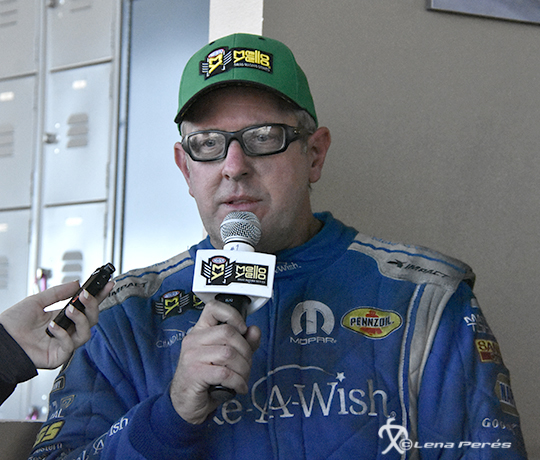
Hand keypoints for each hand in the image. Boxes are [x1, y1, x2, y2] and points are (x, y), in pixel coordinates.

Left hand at [0, 280, 112, 368]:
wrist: (0, 339)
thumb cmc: (13, 324)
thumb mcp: (37, 301)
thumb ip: (58, 292)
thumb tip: (76, 283)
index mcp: (63, 317)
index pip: (86, 306)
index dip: (98, 296)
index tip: (107, 285)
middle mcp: (67, 330)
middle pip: (92, 319)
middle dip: (92, 305)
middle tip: (86, 295)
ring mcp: (64, 343)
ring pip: (86, 333)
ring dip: (81, 319)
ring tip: (69, 309)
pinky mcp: (59, 356)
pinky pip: (70, 345)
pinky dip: (63, 334)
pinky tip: (52, 327)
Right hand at [170, 299, 260, 423]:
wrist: (186, 403)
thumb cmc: (206, 378)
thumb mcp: (227, 359)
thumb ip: (243, 343)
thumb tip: (254, 330)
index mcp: (200, 331)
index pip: (213, 308)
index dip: (232, 314)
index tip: (243, 329)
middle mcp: (194, 339)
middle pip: (228, 332)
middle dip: (245, 351)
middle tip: (246, 365)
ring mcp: (192, 356)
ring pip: (229, 353)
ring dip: (243, 369)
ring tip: (242, 378)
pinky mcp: (194, 373)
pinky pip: (225, 373)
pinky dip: (238, 382)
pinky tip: (239, 387)